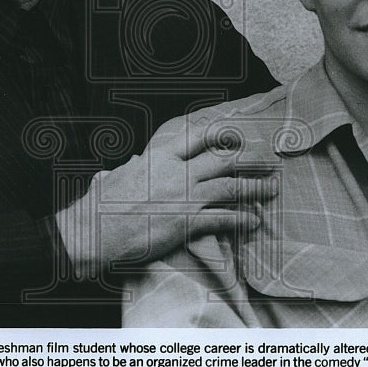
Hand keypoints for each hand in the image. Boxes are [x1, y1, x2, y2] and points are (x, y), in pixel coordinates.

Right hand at [55, 114, 278, 277]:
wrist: (95, 231)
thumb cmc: (101, 204)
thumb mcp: (119, 174)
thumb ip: (135, 167)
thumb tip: (136, 163)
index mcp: (161, 156)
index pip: (200, 137)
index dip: (225, 135)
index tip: (240, 137)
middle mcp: (178, 173)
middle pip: (225, 160)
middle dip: (252, 160)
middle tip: (269, 162)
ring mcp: (184, 198)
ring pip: (231, 188)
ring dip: (256, 188)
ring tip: (272, 188)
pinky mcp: (187, 224)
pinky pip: (223, 219)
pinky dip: (242, 219)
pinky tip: (255, 220)